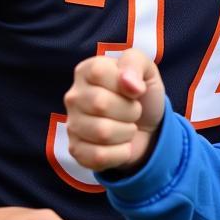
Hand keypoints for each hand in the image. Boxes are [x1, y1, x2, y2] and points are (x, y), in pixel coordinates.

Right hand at [65, 48, 165, 174]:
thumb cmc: (142, 95)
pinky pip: (99, 156)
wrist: (147, 128)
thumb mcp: (146, 69)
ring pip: (102, 132)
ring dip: (127, 132)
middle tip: (134, 110)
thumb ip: (135, 63)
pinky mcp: (76, 151)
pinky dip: (121, 153)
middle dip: (130, 110)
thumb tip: (128, 83)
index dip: (126, 82)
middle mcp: (73, 96)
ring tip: (128, 126)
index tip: (134, 89)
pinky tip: (121, 145)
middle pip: (100, 104)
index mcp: (86, 71)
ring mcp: (72, 125)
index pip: (99, 73)